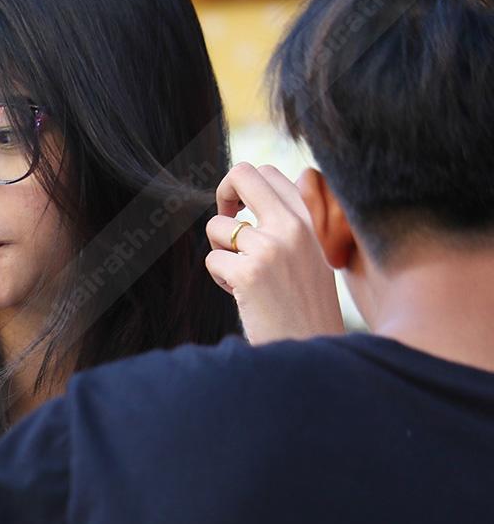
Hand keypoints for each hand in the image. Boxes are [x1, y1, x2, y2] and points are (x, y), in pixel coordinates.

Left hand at [206, 162, 344, 344]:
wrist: (312, 351)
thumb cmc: (304, 307)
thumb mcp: (307, 257)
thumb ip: (286, 227)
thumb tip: (243, 200)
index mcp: (308, 222)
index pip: (269, 172)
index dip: (242, 188)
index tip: (240, 213)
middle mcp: (292, 228)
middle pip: (242, 173)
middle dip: (223, 194)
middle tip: (226, 226)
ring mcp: (270, 248)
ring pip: (217, 226)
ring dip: (221, 252)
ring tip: (245, 279)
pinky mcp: (248, 273)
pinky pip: (212, 259)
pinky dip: (221, 278)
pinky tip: (245, 296)